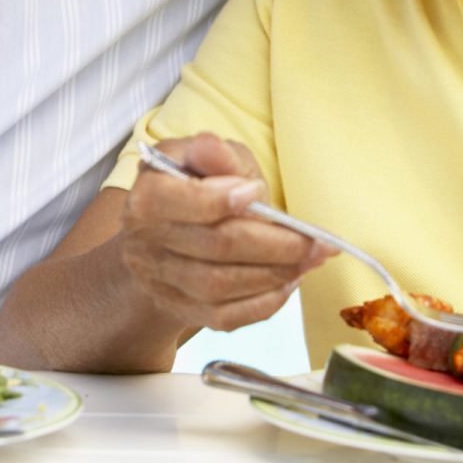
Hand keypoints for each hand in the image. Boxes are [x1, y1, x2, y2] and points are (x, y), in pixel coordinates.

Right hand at [119, 133, 331, 331]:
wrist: (166, 233)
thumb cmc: (193, 185)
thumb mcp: (204, 157)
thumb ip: (214, 154)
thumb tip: (211, 145)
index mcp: (147, 194)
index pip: (179, 201)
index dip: (220, 199)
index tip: (258, 192)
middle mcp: (145, 242)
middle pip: (214, 247)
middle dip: (275, 245)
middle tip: (317, 242)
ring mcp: (160, 281)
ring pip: (221, 287)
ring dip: (276, 274)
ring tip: (311, 259)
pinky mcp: (180, 309)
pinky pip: (224, 317)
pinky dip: (264, 302)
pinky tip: (289, 282)